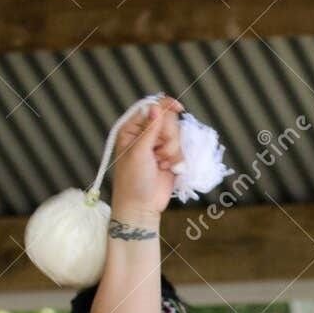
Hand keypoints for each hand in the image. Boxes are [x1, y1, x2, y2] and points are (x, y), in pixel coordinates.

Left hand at [110, 95, 182, 216]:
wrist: (141, 206)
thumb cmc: (133, 180)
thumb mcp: (139, 152)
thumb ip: (149, 129)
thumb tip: (156, 106)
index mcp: (132, 129)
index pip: (151, 108)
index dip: (165, 106)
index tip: (177, 108)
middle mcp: (146, 135)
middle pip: (168, 120)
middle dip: (167, 136)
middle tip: (157, 151)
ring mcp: (158, 146)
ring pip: (177, 135)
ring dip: (171, 150)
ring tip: (160, 163)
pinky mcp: (170, 157)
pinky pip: (181, 149)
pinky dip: (176, 159)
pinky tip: (166, 168)